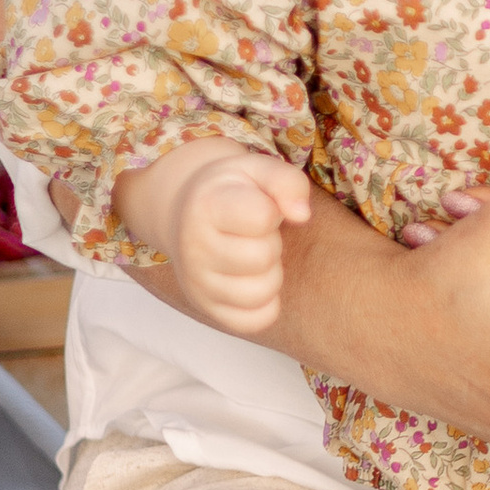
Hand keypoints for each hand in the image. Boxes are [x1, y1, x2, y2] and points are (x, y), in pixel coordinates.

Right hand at [162, 151, 313, 337]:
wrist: (187, 213)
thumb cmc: (233, 192)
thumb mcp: (258, 169)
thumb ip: (288, 182)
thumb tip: (302, 215)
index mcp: (206, 206)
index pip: (261, 217)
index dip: (272, 211)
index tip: (258, 207)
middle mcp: (194, 247)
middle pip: (263, 257)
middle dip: (271, 243)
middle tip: (255, 234)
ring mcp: (197, 282)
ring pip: (261, 293)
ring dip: (271, 274)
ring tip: (254, 256)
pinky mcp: (207, 308)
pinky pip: (255, 320)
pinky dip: (266, 304)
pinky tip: (254, 281)